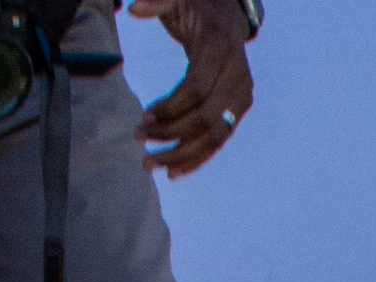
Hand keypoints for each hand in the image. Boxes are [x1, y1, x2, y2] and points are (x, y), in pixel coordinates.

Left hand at [143, 0, 255, 173]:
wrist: (228, 14)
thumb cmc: (196, 7)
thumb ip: (157, 1)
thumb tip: (132, 9)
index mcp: (220, 50)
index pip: (197, 89)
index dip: (171, 107)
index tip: (144, 118)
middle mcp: (237, 76)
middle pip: (208, 118)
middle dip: (173, 135)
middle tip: (141, 144)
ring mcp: (242, 95)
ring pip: (217, 135)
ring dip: (185, 155)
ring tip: (155, 166)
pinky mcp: (241, 107)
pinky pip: (221, 138)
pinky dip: (200, 157)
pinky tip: (176, 170)